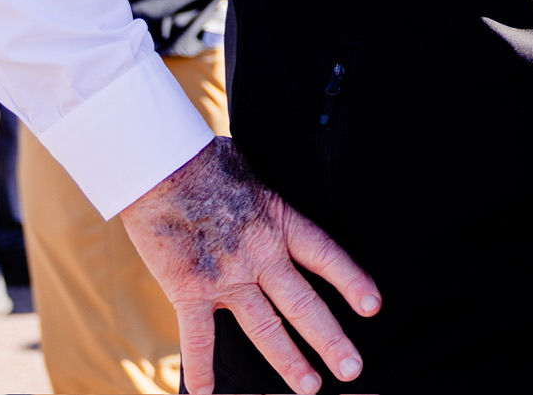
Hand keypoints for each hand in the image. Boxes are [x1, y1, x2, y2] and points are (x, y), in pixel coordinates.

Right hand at [119, 138, 380, 394]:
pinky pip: (198, 338)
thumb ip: (272, 198)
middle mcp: (261, 255)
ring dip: (289, 361)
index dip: (351, 281)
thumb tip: (280, 194)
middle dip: (331, 340)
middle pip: (303, 305)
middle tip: (353, 369)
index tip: (374, 307)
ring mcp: (226, 276)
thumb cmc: (207, 161)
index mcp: (280, 222)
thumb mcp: (256, 171)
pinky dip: (202, 369)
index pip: (326, 256)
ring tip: (311, 388)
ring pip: (265, 328)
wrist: (158, 167)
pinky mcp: (189, 289)